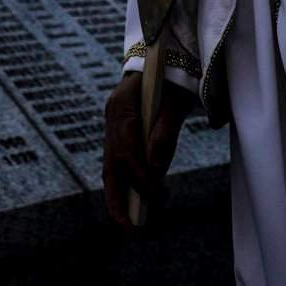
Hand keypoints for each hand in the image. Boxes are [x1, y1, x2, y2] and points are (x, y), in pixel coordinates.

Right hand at [102, 71, 192, 229]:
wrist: (165, 56)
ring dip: (118, 195)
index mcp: (122, 103)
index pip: (125, 149)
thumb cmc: (174, 78)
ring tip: (128, 225)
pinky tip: (133, 202)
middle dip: (118, 197)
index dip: (139, 175)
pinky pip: (116, 161)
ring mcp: (112, 123)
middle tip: (129, 228)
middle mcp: (112, 115)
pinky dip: (124, 182)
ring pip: (109, 165)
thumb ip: (164, 131)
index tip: (157, 194)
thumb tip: (155, 167)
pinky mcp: (118, 130)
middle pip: (109, 162)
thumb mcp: (176, 101)